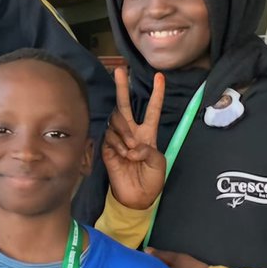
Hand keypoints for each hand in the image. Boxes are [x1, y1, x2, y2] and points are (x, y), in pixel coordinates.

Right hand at [102, 68, 166, 209]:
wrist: (136, 198)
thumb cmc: (151, 180)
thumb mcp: (159, 163)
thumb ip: (149, 150)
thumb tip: (133, 144)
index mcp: (148, 134)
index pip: (152, 109)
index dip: (157, 94)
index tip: (159, 77)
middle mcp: (132, 132)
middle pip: (125, 105)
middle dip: (122, 87)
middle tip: (119, 69)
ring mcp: (118, 139)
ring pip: (117, 122)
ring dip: (125, 133)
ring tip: (130, 151)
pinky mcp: (106, 148)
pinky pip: (110, 138)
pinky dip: (117, 145)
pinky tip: (122, 155)